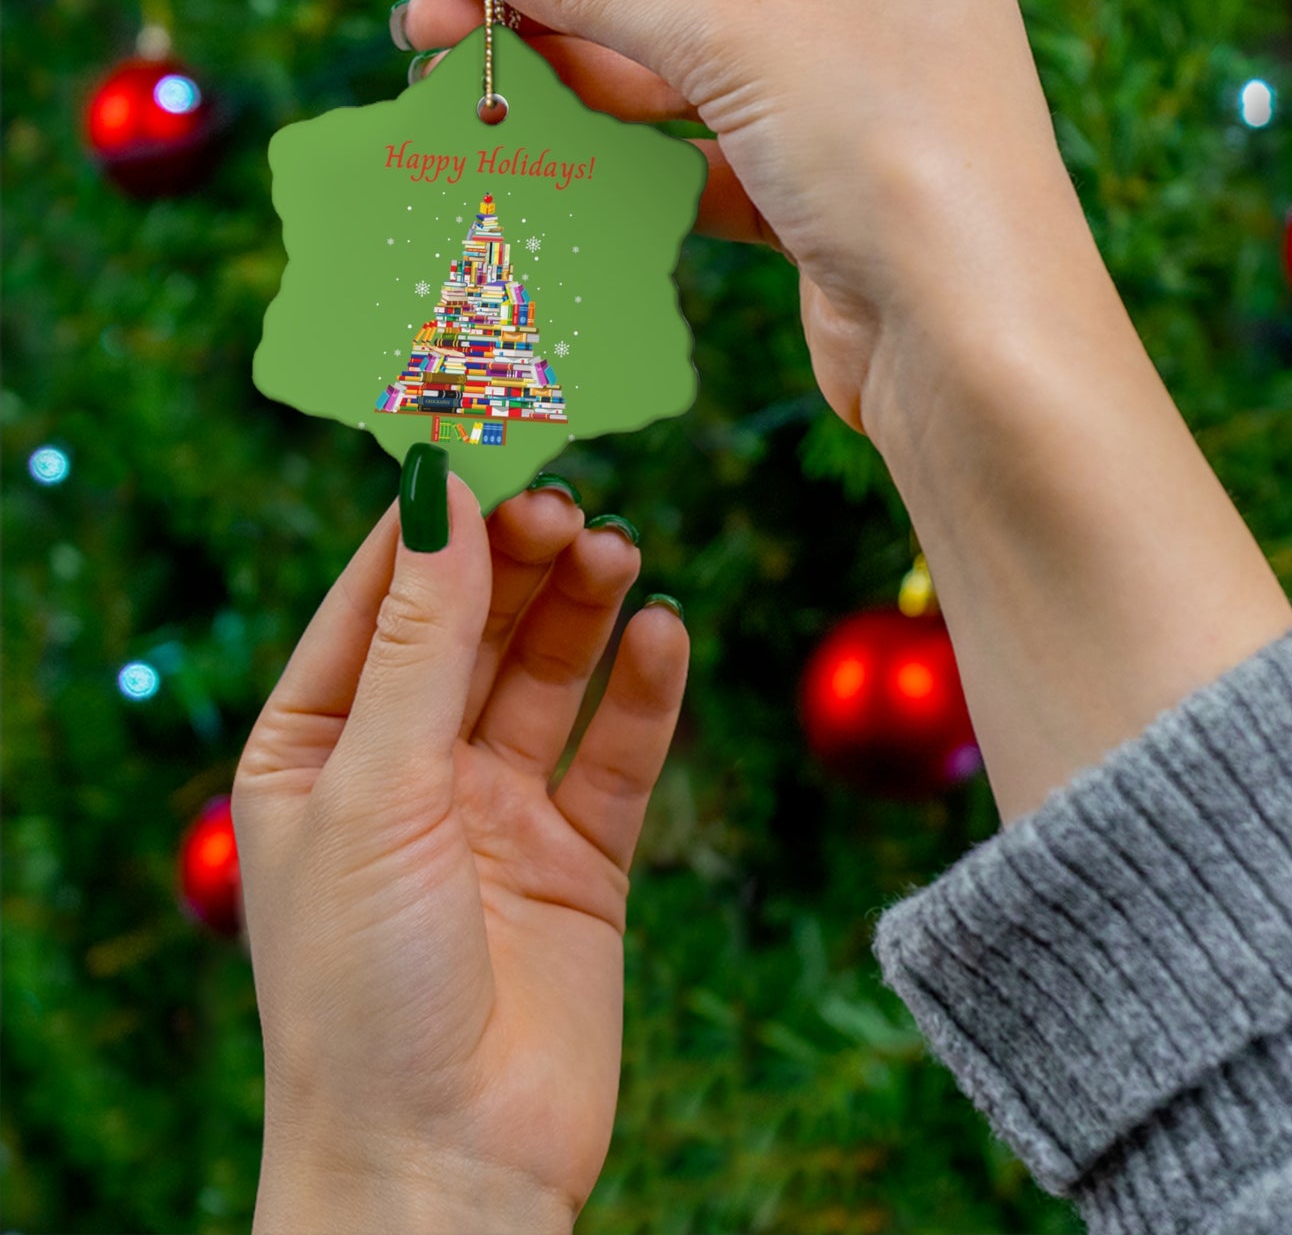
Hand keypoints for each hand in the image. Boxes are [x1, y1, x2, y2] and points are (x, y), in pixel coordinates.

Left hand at [232, 470, 686, 1231]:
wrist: (446, 1167)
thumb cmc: (364, 988)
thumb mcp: (377, 790)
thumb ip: (420, 641)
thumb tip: (441, 494)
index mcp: (319, 749)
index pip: (377, 599)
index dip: (431, 520)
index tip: (485, 438)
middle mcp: (408, 769)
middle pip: (473, 626)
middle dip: (518, 560)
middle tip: (570, 501)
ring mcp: (497, 812)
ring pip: (548, 676)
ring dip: (583, 610)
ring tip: (619, 550)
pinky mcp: (580, 858)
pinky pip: (617, 752)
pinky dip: (643, 692)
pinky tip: (664, 634)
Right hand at [403, 0, 1291, 825]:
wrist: (974, 350)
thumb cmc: (897, 158)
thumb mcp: (742, 42)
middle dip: (553, 3)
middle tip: (430, 30)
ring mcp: (844, 98)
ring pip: (682, 72)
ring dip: (578, 81)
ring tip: (470, 91)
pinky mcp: (817, 190)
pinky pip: (701, 153)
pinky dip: (630, 158)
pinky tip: (549, 157)